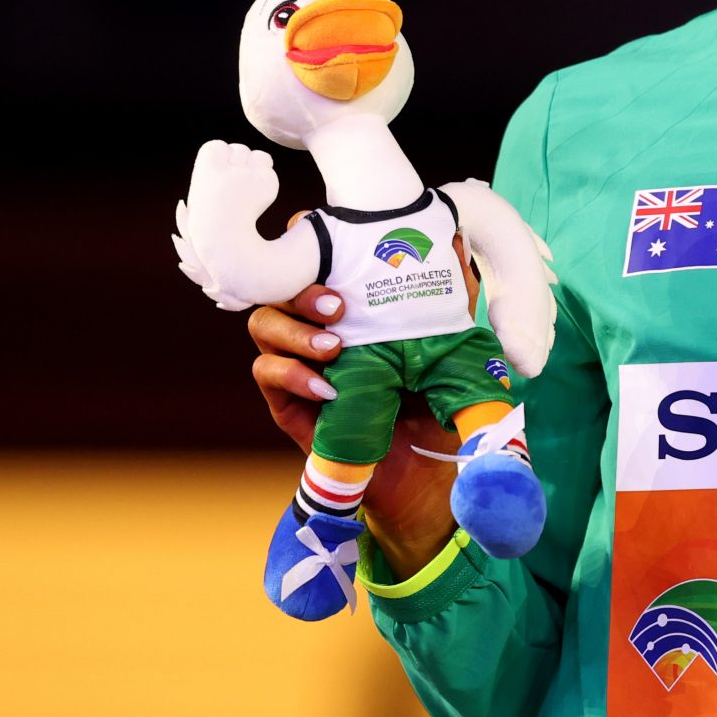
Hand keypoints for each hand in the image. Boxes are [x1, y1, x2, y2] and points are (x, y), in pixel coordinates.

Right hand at [245, 219, 471, 573]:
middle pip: (280, 284)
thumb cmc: (436, 402)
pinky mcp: (288, 405)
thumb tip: (452, 241)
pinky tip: (326, 385)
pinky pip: (267, 375)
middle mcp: (318, 327)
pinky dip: (291, 374)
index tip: (338, 241)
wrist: (428, 475)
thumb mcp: (449, 345)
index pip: (313, 259)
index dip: (310, 240)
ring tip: (334, 345)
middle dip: (302, 287)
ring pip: (264, 325)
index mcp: (351, 306)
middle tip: (339, 304)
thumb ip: (450, 298)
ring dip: (294, 329)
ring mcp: (298, 365)